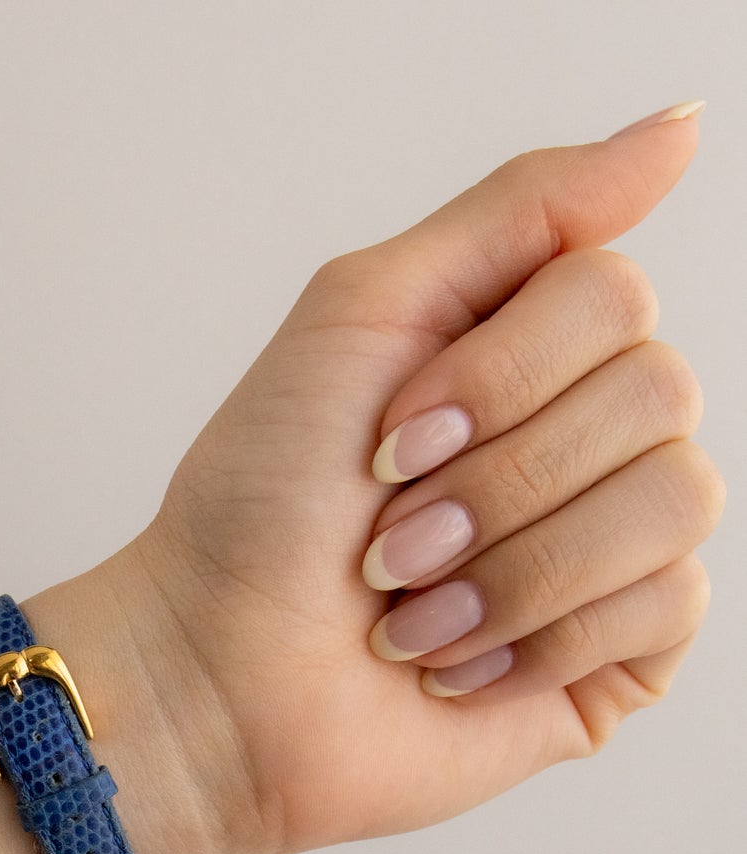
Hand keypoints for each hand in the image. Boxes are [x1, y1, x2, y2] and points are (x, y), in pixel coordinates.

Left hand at [43, 104, 721, 853]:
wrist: (217, 678)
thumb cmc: (258, 508)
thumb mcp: (360, 313)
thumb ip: (516, 213)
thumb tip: (677, 133)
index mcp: (526, 352)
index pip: (615, 298)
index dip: (499, 375)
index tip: (386, 440)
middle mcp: (582, 439)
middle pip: (657, 395)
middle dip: (495, 481)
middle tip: (388, 544)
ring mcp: (606, 548)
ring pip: (676, 502)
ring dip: (512, 568)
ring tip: (411, 615)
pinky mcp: (616, 654)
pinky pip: (669, 609)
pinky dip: (537, 639)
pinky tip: (455, 664)